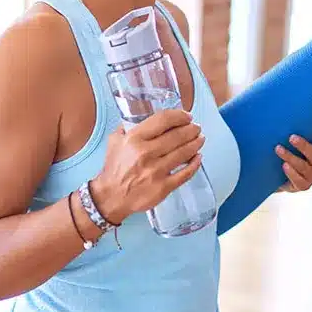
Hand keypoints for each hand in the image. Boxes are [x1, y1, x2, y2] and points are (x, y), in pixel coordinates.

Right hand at [90, 108, 204, 223]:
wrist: (111, 197)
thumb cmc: (114, 169)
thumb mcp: (115, 141)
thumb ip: (127, 127)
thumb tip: (139, 115)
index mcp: (134, 139)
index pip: (163, 120)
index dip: (179, 116)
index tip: (186, 116)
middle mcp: (146, 153)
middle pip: (177, 136)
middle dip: (191, 129)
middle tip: (196, 128)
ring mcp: (156, 171)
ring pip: (183, 153)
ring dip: (196, 144)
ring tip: (200, 139)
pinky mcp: (163, 187)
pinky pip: (185, 173)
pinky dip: (195, 164)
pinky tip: (198, 158)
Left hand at [275, 130, 311, 191]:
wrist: (280, 174)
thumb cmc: (291, 150)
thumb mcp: (295, 139)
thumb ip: (295, 125)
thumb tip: (279, 102)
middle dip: (304, 146)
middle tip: (291, 137)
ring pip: (304, 167)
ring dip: (291, 157)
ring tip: (278, 149)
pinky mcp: (303, 186)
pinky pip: (300, 181)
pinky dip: (291, 173)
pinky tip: (284, 165)